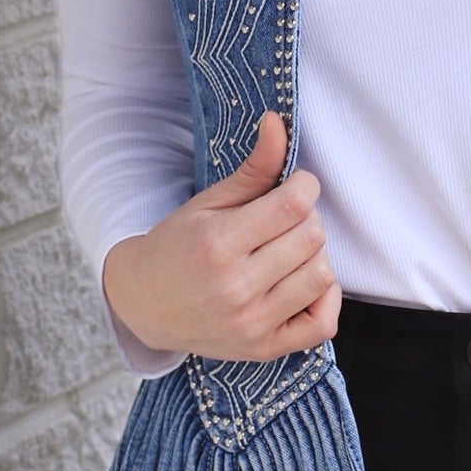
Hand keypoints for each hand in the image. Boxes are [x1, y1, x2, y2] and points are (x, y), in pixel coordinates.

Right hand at [102, 110, 340, 361]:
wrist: (145, 305)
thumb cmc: (179, 246)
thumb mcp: (210, 202)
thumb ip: (253, 167)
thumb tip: (278, 121)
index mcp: (218, 244)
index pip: (294, 203)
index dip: (305, 185)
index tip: (295, 184)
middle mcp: (236, 288)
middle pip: (312, 237)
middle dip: (307, 217)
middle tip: (286, 217)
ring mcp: (252, 324)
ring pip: (322, 275)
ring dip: (314, 255)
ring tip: (289, 249)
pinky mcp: (264, 349)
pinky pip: (323, 323)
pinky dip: (324, 298)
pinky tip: (302, 282)